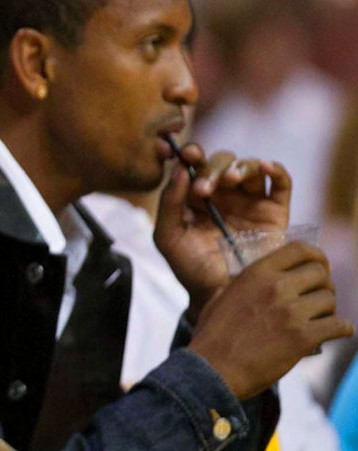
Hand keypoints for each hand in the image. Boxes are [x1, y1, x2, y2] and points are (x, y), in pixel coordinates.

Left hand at [155, 144, 290, 312]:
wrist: (221, 296)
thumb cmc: (191, 269)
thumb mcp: (169, 238)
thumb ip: (169, 204)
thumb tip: (179, 170)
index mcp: (196, 195)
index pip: (195, 164)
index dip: (191, 153)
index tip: (186, 154)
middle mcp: (224, 194)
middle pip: (223, 161)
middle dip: (212, 167)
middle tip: (204, 188)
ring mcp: (250, 201)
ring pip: (250, 166)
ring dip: (240, 166)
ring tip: (230, 180)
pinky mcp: (275, 212)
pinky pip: (281, 183)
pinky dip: (276, 170)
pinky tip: (266, 169)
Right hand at [188, 241, 352, 399]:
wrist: (212, 370)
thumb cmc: (212, 337)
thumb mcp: (221, 297)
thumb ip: (242, 284)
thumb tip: (251, 281)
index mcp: (256, 274)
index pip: (300, 250)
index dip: (316, 257)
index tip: (319, 267)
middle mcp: (276, 287)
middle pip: (320, 274)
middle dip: (323, 286)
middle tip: (317, 300)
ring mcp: (291, 312)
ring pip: (330, 300)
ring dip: (329, 310)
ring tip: (319, 320)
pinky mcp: (303, 337)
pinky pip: (340, 326)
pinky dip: (342, 329)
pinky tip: (335, 333)